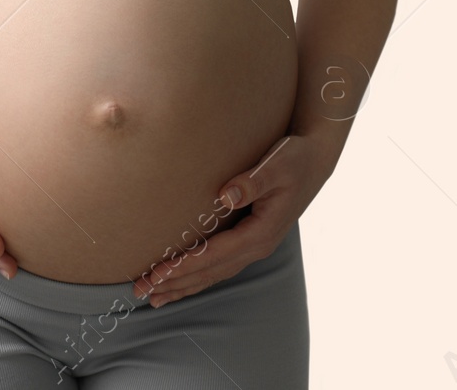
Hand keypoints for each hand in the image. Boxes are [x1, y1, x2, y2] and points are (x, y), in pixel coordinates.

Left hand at [134, 132, 338, 306]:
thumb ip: (253, 180)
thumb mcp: (278, 164)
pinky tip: (181, 283)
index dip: (184, 266)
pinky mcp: (252, 240)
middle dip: (175, 283)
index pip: (215, 255)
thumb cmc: (295, 158)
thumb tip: (226, 194)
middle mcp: (258, 245)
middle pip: (211, 272)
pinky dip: (198, 277)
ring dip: (184, 286)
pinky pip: (220, 266)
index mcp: (262, 232)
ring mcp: (256, 246)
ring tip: (153, 298)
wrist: (316, 160)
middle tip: (140, 291)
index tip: (156, 273)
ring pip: (214, 274)